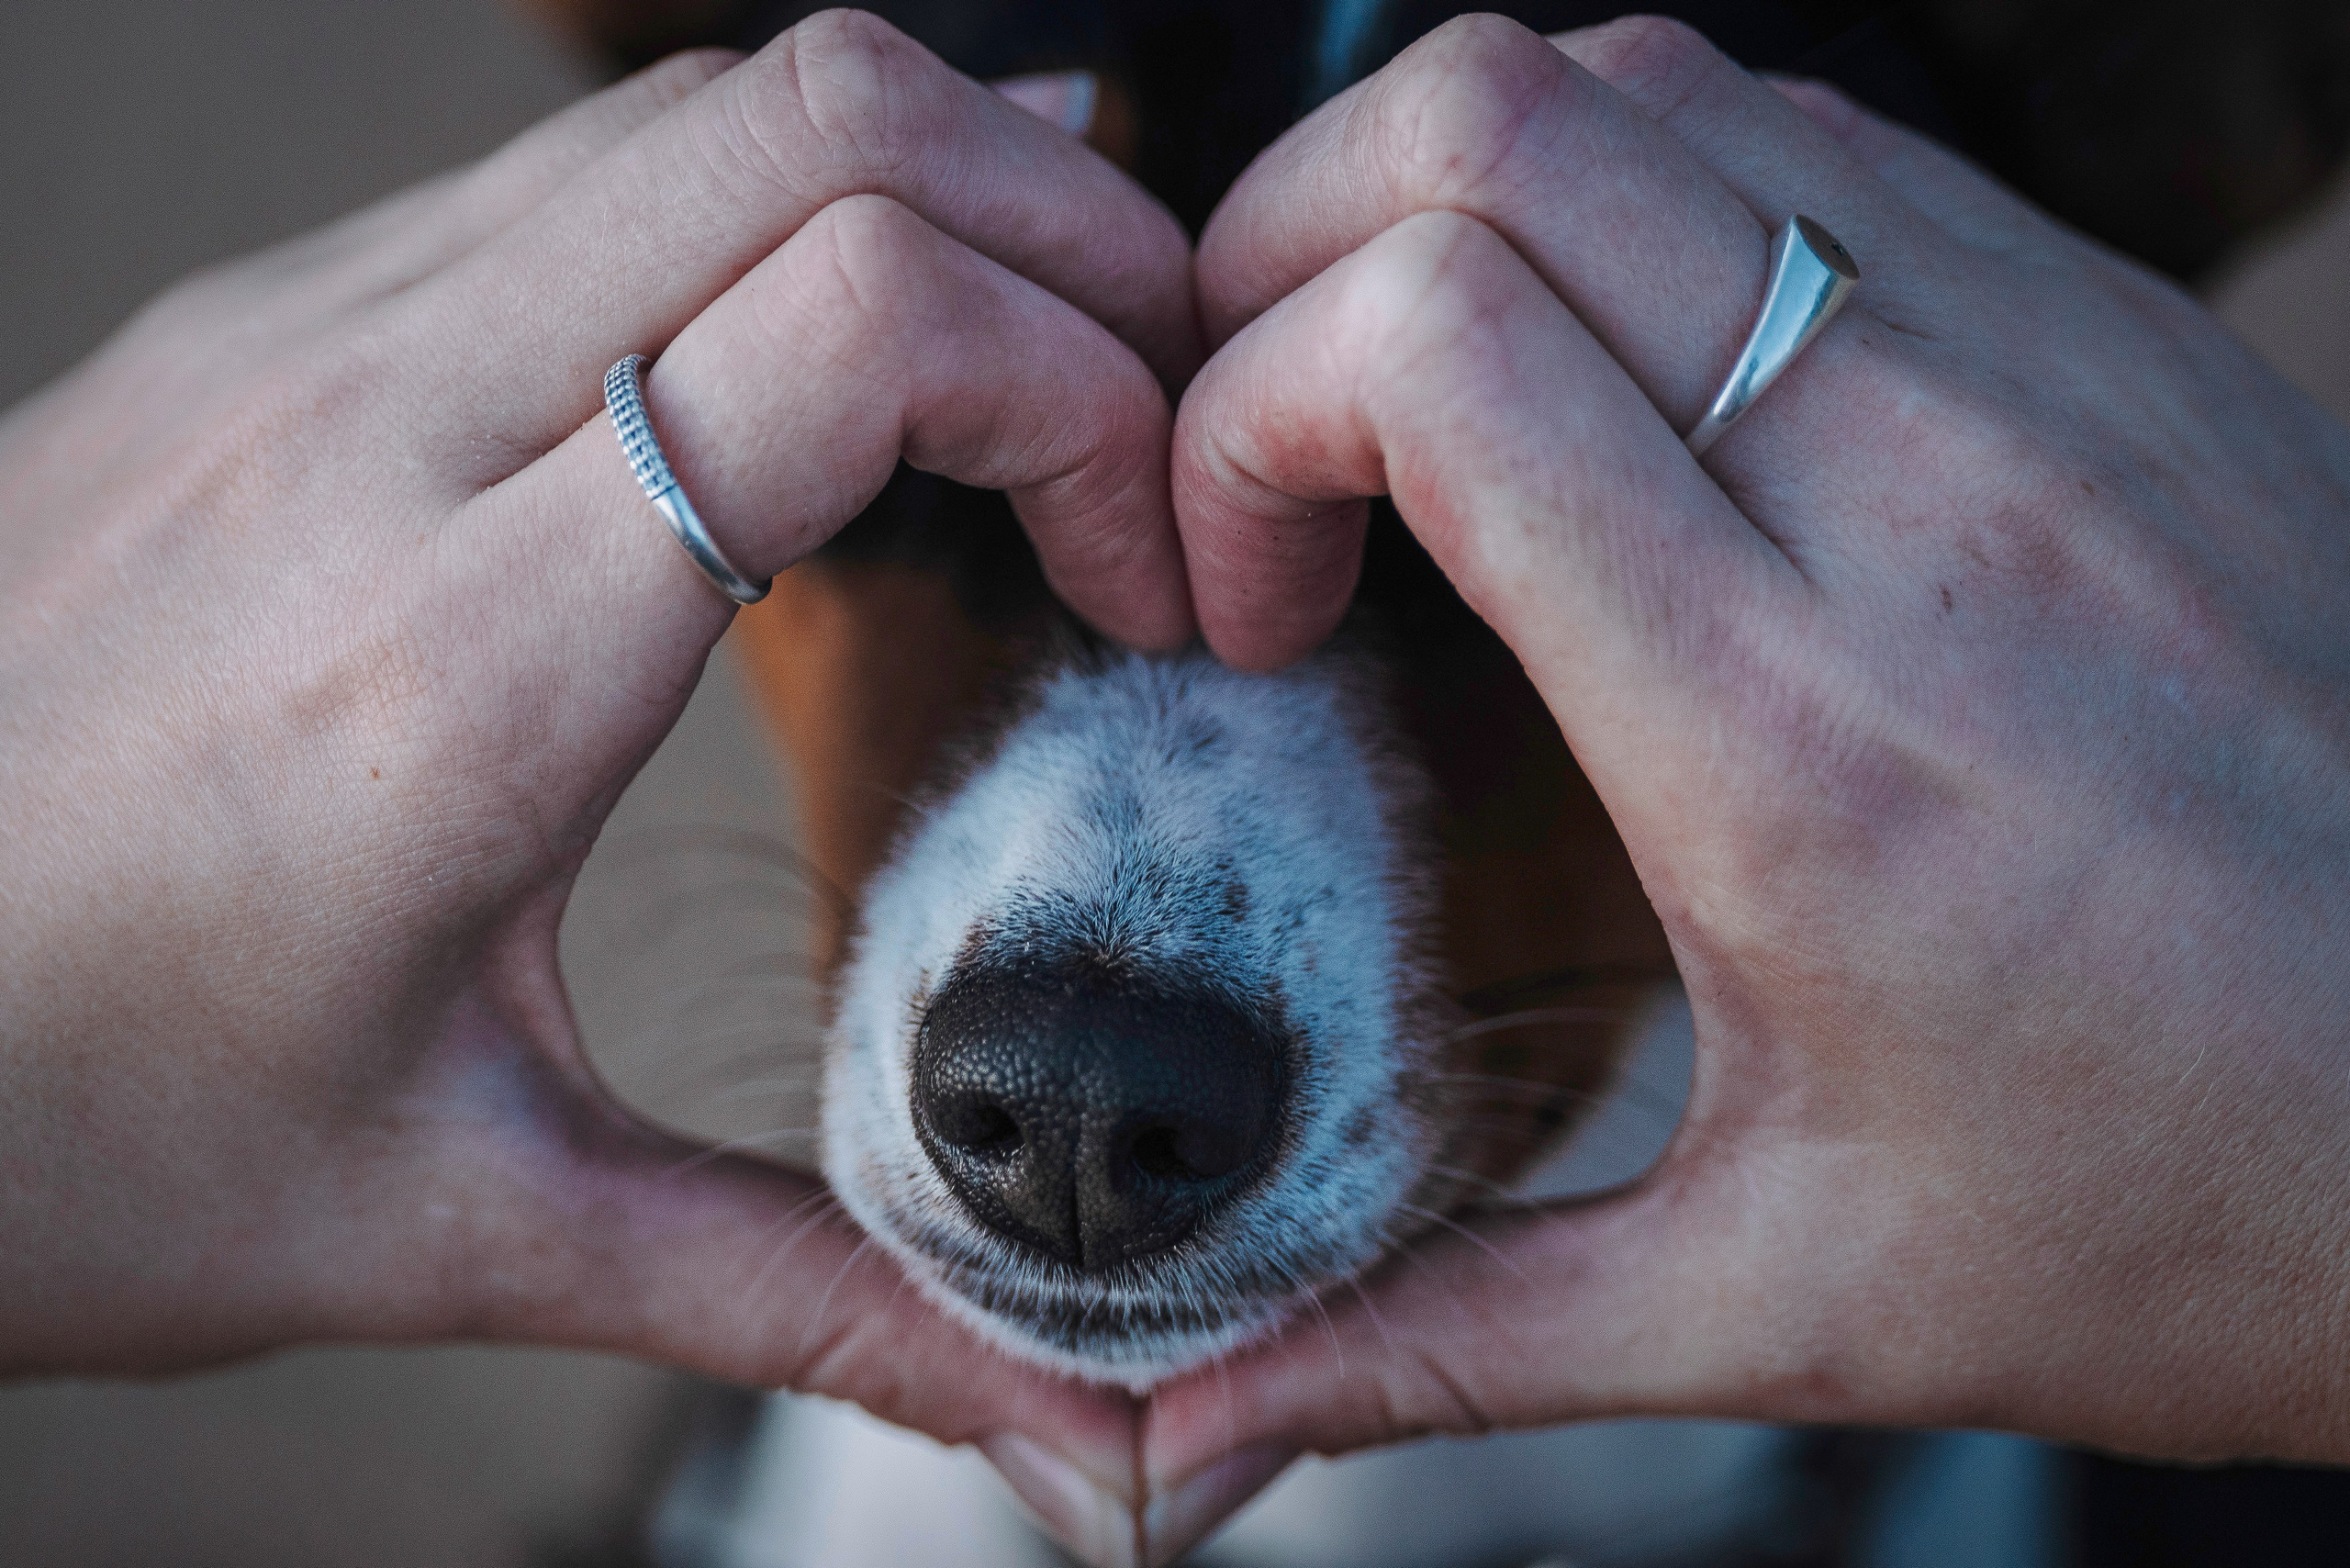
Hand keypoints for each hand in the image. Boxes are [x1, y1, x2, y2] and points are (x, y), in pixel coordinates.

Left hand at [0, 11, 1189, 1475]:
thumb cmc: (52, 1133)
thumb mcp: (465, 1228)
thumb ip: (806, 1290)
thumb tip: (1066, 1426)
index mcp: (451, 665)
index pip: (861, 327)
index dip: (1093, 404)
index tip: (1147, 578)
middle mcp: (369, 429)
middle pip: (819, 127)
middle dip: (1072, 236)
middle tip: (1163, 422)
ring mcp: (295, 337)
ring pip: (708, 107)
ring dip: (936, 199)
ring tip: (1040, 387)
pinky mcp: (260, 325)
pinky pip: (585, 171)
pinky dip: (783, 219)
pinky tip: (831, 375)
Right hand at [994, 15, 2349, 1561]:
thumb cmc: (2204, 1215)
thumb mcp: (1788, 1298)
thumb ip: (1437, 1343)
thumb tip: (1191, 1442)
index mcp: (1791, 731)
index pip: (1425, 346)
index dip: (1233, 422)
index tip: (1245, 601)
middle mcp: (1917, 482)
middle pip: (1490, 125)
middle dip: (1286, 249)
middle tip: (1269, 445)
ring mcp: (2038, 362)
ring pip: (1640, 81)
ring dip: (1459, 202)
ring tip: (1422, 402)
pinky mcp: (2114, 328)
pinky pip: (1802, 133)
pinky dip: (1636, 198)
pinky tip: (1622, 383)